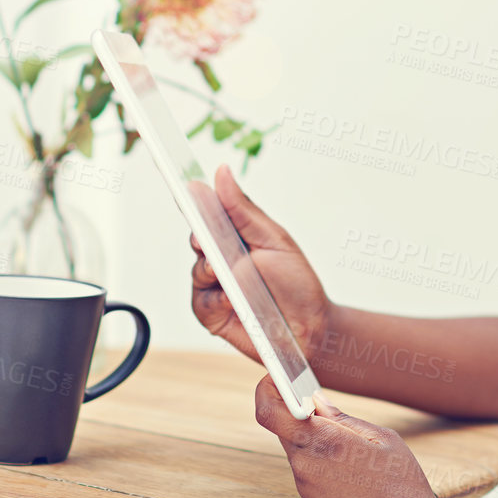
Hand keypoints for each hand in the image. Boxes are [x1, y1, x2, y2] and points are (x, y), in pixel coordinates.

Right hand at [189, 163, 332, 364]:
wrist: (310, 326)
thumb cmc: (296, 281)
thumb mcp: (273, 238)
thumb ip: (243, 209)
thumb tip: (221, 171)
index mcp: (235, 236)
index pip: (209, 214)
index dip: (194, 200)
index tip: (186, 188)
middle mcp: (221, 259)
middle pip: (198, 239)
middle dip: (200, 236)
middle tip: (205, 236)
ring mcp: (214, 287)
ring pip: (197, 271)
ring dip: (210, 270)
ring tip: (225, 271)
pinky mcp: (211, 314)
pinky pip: (202, 301)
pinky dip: (215, 298)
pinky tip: (231, 298)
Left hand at [253, 374, 449, 497]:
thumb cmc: (402, 489)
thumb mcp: (382, 440)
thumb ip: (343, 420)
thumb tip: (317, 404)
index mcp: (321, 442)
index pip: (270, 409)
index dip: (268, 387)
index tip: (278, 375)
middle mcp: (305, 465)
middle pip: (282, 425)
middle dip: (295, 408)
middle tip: (316, 395)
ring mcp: (306, 485)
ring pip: (296, 446)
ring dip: (312, 433)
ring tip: (345, 430)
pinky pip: (307, 465)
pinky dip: (320, 453)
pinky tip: (349, 458)